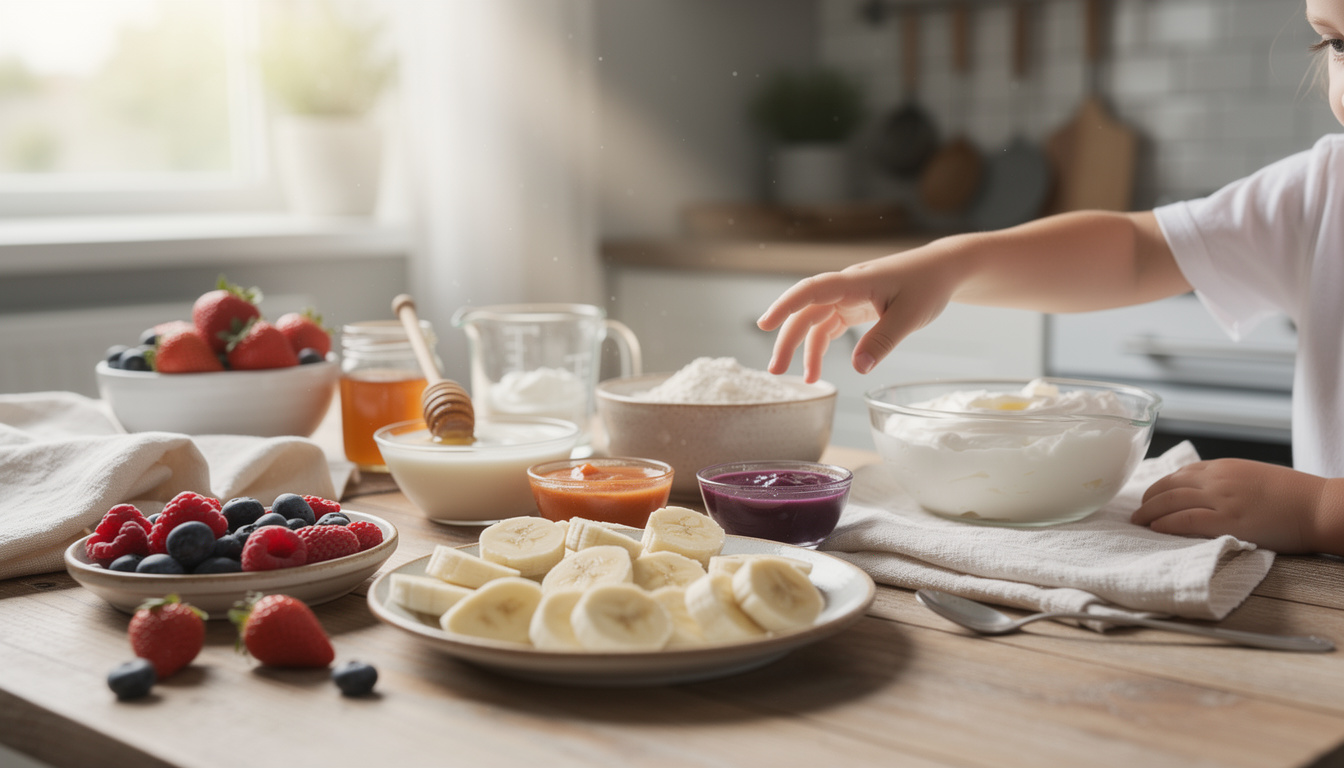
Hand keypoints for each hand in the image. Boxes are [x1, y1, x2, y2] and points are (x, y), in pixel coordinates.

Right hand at [755, 249, 959, 382]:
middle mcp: (846, 287)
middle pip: (806, 311)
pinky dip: (821, 347)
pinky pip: (829, 326)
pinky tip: (817, 368)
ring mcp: (849, 297)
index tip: (765, 324)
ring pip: (815, 322)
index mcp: (856, 282)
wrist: (943, 269)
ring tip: (803, 380)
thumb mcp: (911, 316)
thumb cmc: (929, 285)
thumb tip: (857, 370)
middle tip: (776, 370)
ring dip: (804, 349)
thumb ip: (883, 342)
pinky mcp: (855, 306)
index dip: (785, 305)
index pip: (812, 290)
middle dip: (788, 340)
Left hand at [1132, 459, 1325, 552]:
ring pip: (1171, 502)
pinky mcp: (1228, 522)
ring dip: (1149, 512)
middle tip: (1137, 511)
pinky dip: (1166, 524)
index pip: (1181, 473)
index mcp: (1224, 467)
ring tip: (1138, 522)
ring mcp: (1222, 500)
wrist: (1319, 506)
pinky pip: (1186, 520)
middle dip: (1148, 499)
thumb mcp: (1254, 477)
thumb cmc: (1294, 495)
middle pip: (1169, 486)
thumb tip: (1210, 493)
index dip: (1161, 486)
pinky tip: (1155, 528)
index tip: (1150, 496)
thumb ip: (1229, 482)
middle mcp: (1218, 480)